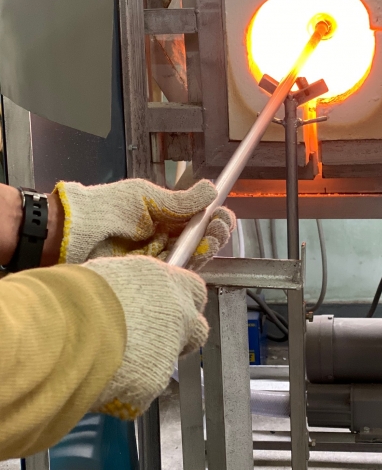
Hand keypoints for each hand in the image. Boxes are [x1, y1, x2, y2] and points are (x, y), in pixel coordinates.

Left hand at [54, 179, 234, 267]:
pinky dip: (187, 268)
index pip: (195, 218)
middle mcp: (160, 238)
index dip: (212, 217)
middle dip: (214, 233)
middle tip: (222, 227)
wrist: (69, 236)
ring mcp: (154, 259)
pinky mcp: (147, 278)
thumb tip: (211, 190)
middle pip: (196, 240)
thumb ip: (180, 200)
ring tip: (214, 239)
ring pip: (189, 258)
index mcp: (161, 215)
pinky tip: (196, 259)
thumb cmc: (103, 210)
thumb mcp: (145, 197)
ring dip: (205, 249)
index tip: (223, 215)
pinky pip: (173, 275)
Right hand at [83, 256, 207, 418]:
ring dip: (150, 363)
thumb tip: (126, 295)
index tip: (164, 308)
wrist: (71, 325)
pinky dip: (127, 389)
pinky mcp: (153, 382)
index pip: (195, 290)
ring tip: (115, 362)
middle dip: (179, 337)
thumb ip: (132, 286)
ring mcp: (170, 350)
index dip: (180, 301)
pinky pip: (143, 390)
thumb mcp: (112, 274)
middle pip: (197, 329)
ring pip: (169, 361)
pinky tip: (103, 381)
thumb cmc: (81, 291)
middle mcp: (179, 313)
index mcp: (168, 281)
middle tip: (149, 341)